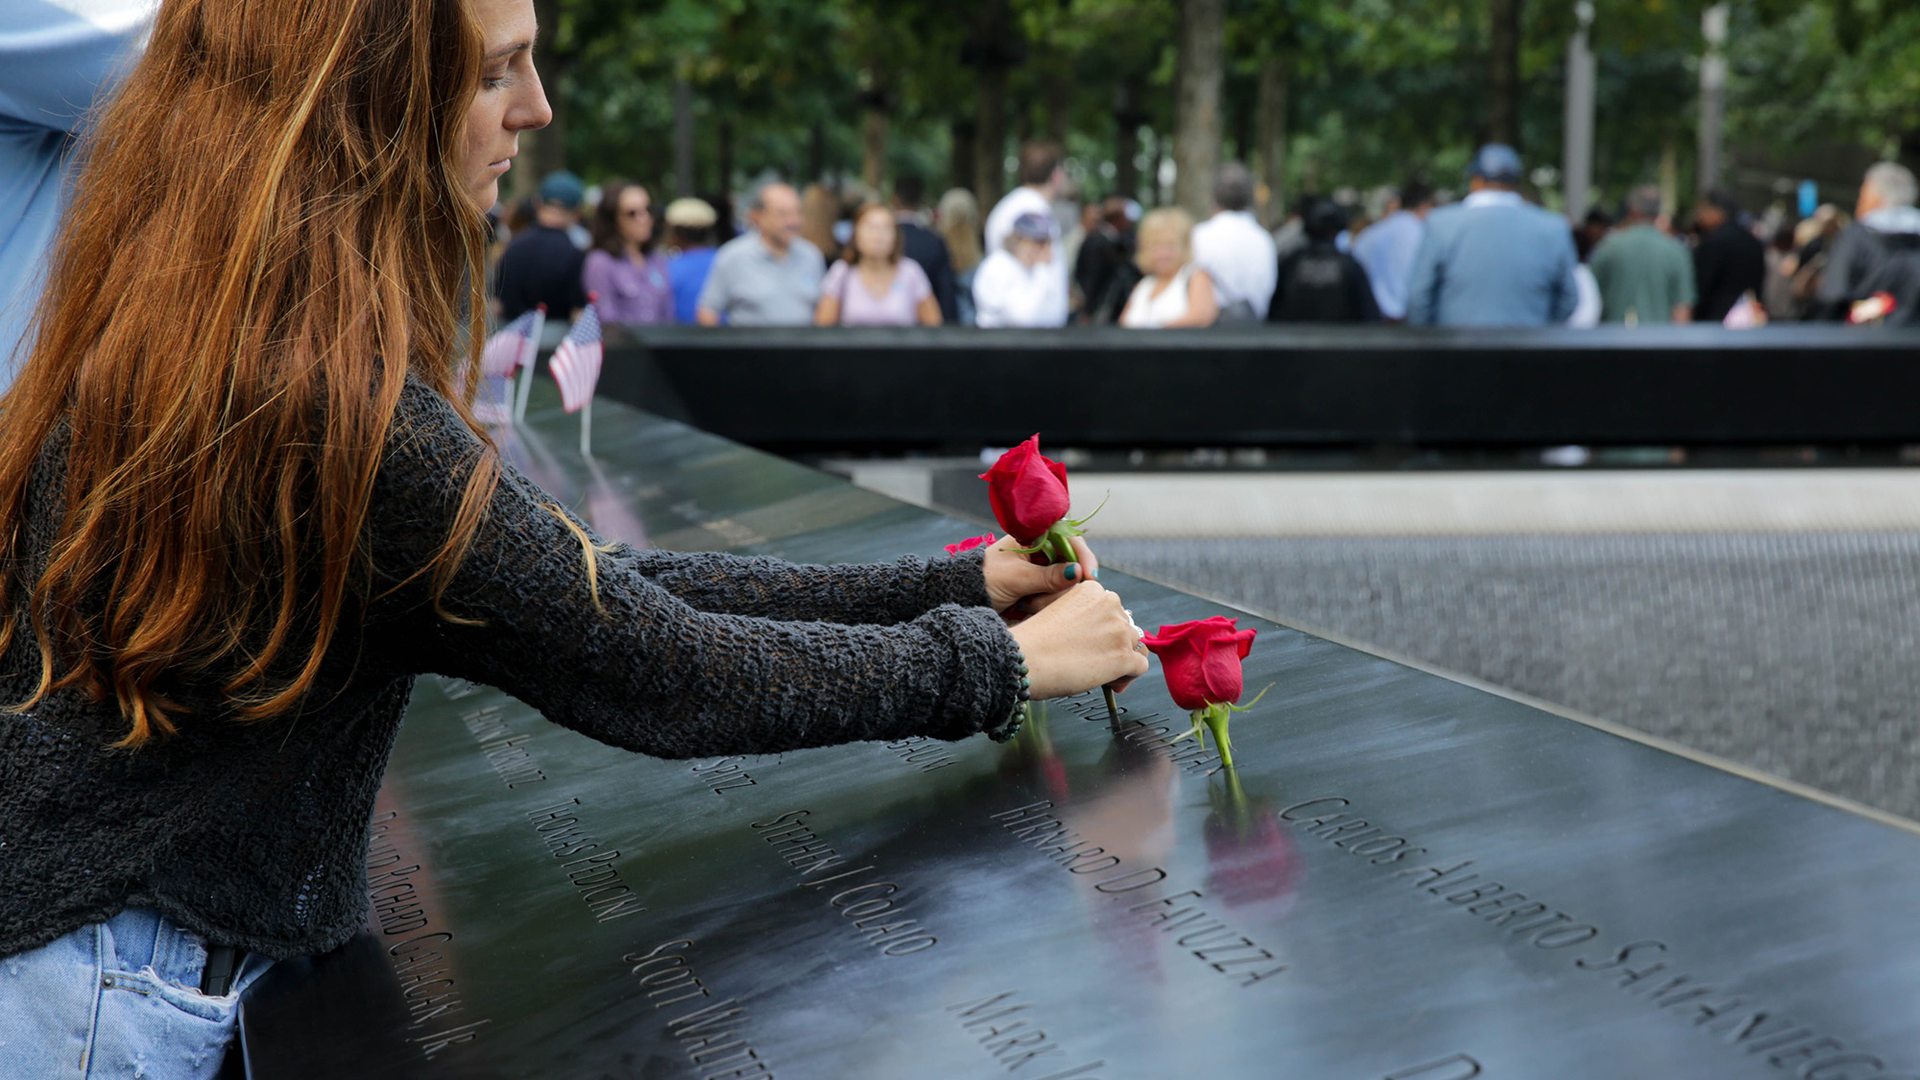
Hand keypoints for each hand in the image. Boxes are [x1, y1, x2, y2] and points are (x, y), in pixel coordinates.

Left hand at [984, 534, 1098, 614]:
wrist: (962, 599)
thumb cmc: (982, 580)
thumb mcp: (1015, 578)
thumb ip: (1047, 577)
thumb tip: (1078, 572)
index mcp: (1032, 537)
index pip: (1068, 539)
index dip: (1082, 555)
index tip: (1089, 575)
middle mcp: (1040, 552)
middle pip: (1072, 562)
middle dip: (1069, 580)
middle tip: (1066, 596)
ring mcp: (1040, 571)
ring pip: (1066, 582)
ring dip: (1056, 595)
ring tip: (1032, 603)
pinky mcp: (1038, 589)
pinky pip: (1055, 595)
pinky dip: (1049, 603)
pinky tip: (1032, 608)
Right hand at [1008, 580, 1149, 698]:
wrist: (1025, 659)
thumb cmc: (1032, 640)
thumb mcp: (1053, 610)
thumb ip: (1077, 612)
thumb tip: (1088, 628)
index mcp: (1092, 590)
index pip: (1112, 609)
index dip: (1103, 629)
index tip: (1091, 643)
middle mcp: (1110, 604)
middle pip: (1125, 626)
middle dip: (1113, 644)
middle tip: (1093, 660)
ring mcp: (1119, 630)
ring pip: (1135, 645)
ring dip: (1121, 659)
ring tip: (1102, 674)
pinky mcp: (1124, 656)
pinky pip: (1140, 666)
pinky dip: (1128, 676)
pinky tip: (1110, 682)